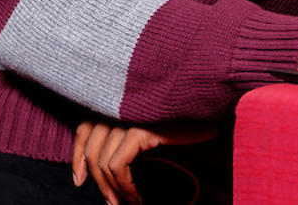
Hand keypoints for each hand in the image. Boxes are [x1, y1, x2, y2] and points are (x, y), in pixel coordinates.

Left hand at [71, 119, 217, 204]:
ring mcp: (130, 115)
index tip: (79, 180)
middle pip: (90, 145)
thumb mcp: (151, 133)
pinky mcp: (143, 128)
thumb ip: (126, 141)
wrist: (220, 118)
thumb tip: (102, 168)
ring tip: (128, 203)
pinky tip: (137, 197)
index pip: (85, 126)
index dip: (78, 155)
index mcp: (120, 102)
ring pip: (102, 159)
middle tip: (112, 202)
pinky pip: (119, 164)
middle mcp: (121, 105)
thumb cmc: (190, 125)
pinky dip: (125, 186)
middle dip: (97, 179)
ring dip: (113, 189)